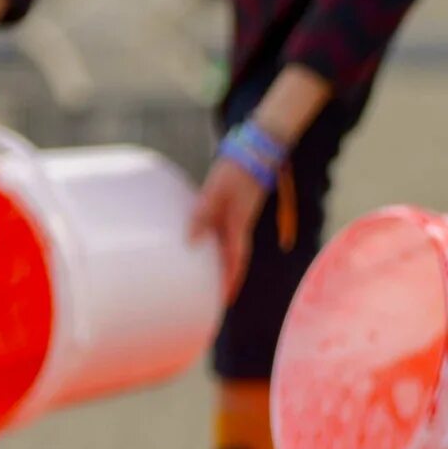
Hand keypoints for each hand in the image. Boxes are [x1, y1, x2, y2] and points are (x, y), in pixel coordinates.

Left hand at [189, 159, 266, 300]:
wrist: (257, 147)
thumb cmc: (237, 168)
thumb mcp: (216, 191)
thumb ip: (203, 214)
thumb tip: (190, 241)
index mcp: (238, 225)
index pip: (236, 261)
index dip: (231, 281)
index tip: (225, 301)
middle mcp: (239, 224)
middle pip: (232, 257)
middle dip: (225, 276)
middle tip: (213, 294)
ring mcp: (236, 214)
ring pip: (227, 244)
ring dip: (219, 260)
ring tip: (205, 273)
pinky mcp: (232, 204)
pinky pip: (221, 229)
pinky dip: (214, 240)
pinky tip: (201, 239)